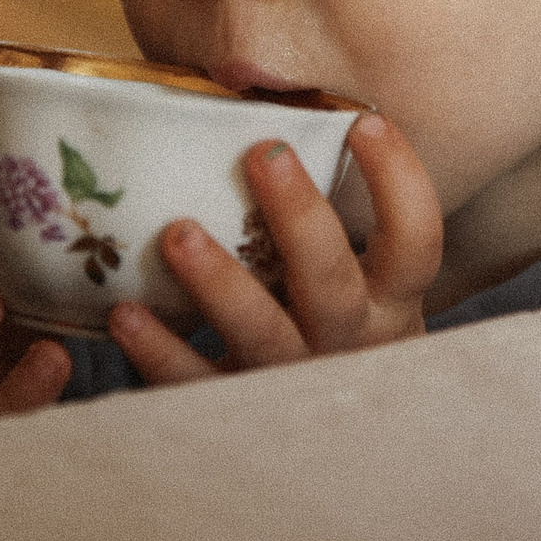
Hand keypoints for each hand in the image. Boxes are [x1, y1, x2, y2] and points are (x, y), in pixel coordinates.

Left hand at [104, 112, 440, 383]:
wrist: (331, 445)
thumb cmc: (321, 322)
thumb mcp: (348, 278)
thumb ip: (312, 217)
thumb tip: (246, 95)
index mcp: (388, 300)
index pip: (416, 240)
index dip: (399, 181)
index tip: (365, 122)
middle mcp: (349, 341)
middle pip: (332, 282)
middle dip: (299, 218)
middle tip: (263, 155)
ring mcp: (292, 381)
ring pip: (263, 335)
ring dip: (221, 283)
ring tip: (176, 233)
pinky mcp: (236, 414)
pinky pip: (196, 385)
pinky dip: (160, 350)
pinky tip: (124, 314)